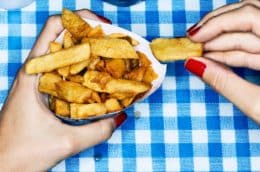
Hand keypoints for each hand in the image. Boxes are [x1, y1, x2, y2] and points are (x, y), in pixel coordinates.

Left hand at [0, 10, 126, 170]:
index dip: (80, 19)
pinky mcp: (42, 91)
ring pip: (65, 54)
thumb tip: (120, 116)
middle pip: (63, 37)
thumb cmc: (21, 153)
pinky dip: (83, 69)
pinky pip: (65, 71)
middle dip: (90, 35)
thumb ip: (97, 131)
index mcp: (33, 73)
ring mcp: (38, 80)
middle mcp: (35, 71)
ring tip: (111, 58)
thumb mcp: (65, 142)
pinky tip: (98, 79)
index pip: (54, 27)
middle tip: (115, 43)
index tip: (104, 27)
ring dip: (88, 52)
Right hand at [185, 0, 259, 154]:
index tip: (195, 35)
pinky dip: (231, 54)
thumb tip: (196, 65)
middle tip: (192, 38)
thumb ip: (224, 83)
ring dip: (221, 41)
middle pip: (251, 18)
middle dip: (218, 27)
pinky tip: (212, 58)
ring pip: (250, 34)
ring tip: (197, 51)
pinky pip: (253, 49)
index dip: (219, 23)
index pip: (254, 17)